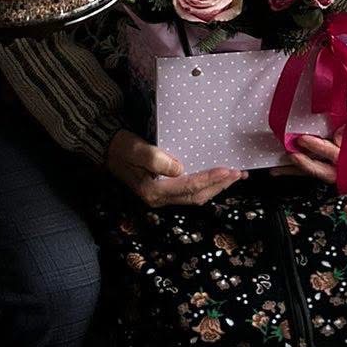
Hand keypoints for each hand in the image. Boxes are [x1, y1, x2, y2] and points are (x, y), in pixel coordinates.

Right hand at [106, 129, 244, 206]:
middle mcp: (160, 198)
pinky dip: (206, 186)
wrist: (108, 149)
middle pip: (197, 196)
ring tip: (234, 177)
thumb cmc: (122, 147)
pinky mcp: (164, 190)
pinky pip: (190, 192)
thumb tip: (179, 168)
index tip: (228, 170)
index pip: (189, 187)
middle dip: (219, 185)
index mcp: (154, 191)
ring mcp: (162, 196)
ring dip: (216, 187)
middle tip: (238, 173)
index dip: (210, 179)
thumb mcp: (137, 149)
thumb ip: (156, 159)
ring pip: (196, 196)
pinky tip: (216, 178)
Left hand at [282, 95, 346, 183]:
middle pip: (330, 173)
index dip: (327, 152)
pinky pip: (310, 168)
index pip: (346, 160)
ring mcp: (338, 166)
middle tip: (294, 150)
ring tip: (283, 162)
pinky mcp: (326, 163)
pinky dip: (294, 169)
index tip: (309, 139)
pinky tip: (280, 168)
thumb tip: (339, 139)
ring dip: (299, 169)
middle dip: (310, 164)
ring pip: (317, 172)